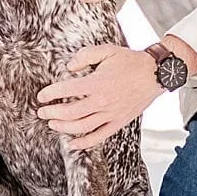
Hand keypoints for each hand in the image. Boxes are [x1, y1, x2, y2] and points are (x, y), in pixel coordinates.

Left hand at [36, 44, 156, 152]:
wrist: (155, 74)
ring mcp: (110, 114)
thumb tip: (69, 67)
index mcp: (97, 83)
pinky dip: (84, 143)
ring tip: (52, 124)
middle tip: (41, 112)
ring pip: (81, 127)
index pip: (66, 90)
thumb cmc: (130, 62)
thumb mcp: (107, 50)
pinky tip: (72, 144)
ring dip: (63, 127)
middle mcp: (102, 101)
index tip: (41, 96)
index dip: (50, 94)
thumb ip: (85, 56)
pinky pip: (99, 136)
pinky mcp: (118, 122)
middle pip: (70, 112)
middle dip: (52, 113)